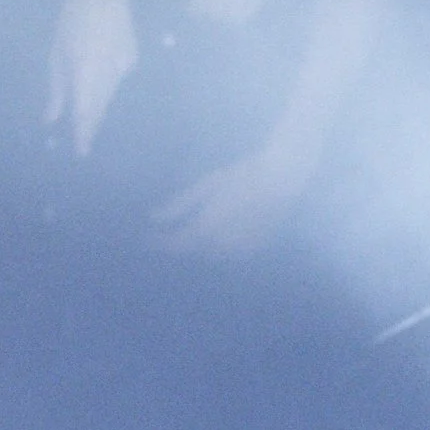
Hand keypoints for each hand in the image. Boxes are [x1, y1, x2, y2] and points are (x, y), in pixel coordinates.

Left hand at [44, 0, 136, 151]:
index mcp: (84, 69)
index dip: (83, 133)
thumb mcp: (56, 53)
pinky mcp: (131, 58)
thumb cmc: (71, 20)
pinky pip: (116, 80)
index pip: (84, 110)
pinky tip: (100, 84)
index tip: (81, 151)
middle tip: (84, 144)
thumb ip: (56, 89)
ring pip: (109, 95)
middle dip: (91, 125)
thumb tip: (50, 119)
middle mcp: (107, 71)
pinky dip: (106, 86)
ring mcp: (122, 65)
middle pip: (99, 106)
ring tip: (90, 124)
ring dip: (98, 108)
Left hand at [152, 144, 304, 258]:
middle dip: (184, 243)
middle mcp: (224, 242)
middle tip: (171, 232)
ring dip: (203, 246)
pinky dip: (221, 246)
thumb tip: (154, 219)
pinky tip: (222, 232)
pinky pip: (231, 253)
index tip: (147, 240)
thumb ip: (180, 205)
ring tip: (199, 229)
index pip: (179, 243)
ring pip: (213, 254)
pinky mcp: (256, 247)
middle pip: (195, 250)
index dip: (161, 243)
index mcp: (209, 225)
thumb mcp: (208, 185)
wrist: (282, 179)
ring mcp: (242, 247)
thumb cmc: (242, 176)